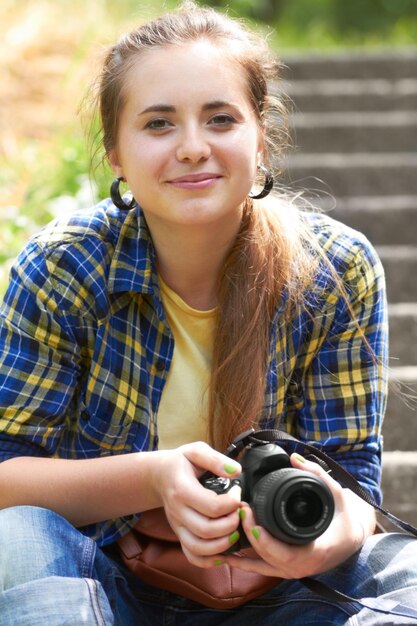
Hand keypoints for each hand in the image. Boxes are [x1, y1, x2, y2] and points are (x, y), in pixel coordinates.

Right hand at [151, 442, 242, 565]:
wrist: (159, 475)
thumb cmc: (181, 462)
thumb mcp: (196, 451)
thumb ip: (216, 459)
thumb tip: (236, 471)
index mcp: (182, 490)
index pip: (212, 506)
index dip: (232, 502)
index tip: (238, 492)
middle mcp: (178, 512)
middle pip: (207, 530)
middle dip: (231, 524)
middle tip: (240, 512)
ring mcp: (177, 526)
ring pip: (199, 548)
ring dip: (223, 545)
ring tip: (235, 531)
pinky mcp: (179, 535)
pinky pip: (192, 556)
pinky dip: (209, 560)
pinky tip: (224, 552)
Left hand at [218, 453, 375, 577]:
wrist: (351, 539)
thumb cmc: (344, 518)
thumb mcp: (336, 493)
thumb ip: (316, 474)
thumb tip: (295, 457)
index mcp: (315, 550)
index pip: (284, 553)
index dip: (264, 540)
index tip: (251, 520)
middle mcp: (301, 566)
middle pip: (267, 558)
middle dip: (249, 534)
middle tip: (239, 510)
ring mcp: (292, 571)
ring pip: (260, 565)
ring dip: (241, 548)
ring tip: (226, 526)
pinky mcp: (284, 568)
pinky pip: (260, 568)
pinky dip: (242, 561)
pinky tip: (225, 552)